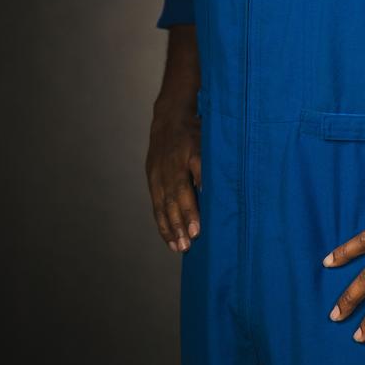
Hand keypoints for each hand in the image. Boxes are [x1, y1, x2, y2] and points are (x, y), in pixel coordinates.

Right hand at [145, 106, 201, 251]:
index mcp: (184, 157)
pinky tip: (169, 237)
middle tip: (187, 245)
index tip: (197, 229)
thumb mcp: (207, 140)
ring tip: (178, 248)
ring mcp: (157, 174)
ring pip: (162, 205)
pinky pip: (156, 204)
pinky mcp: (152, 179)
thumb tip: (212, 189)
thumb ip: (209, 164)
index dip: (190, 210)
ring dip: (170, 228)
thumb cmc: (195, 130)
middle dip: (179, 224)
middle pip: (172, 200)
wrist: (169, 116)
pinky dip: (161, 222)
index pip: (186, 188)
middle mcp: (168, 168)